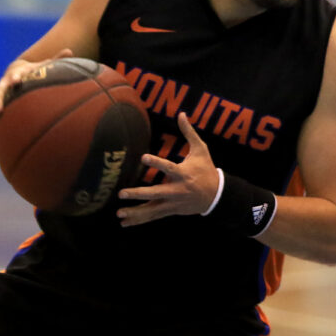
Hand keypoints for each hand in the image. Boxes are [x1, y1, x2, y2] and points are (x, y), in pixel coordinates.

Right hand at [0, 48, 72, 145]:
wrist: (15, 73)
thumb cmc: (32, 72)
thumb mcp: (42, 65)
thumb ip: (55, 59)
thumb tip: (70, 50)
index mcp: (15, 75)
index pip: (14, 75)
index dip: (15, 77)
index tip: (17, 80)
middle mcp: (3, 86)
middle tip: (0, 109)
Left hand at [115, 112, 219, 226]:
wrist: (217, 195)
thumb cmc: (206, 169)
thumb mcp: (201, 149)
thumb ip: (189, 132)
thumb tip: (181, 113)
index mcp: (183, 173)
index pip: (168, 167)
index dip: (156, 162)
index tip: (143, 157)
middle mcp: (177, 190)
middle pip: (156, 193)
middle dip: (139, 194)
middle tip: (122, 193)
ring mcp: (173, 202)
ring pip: (152, 209)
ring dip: (136, 212)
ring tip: (119, 214)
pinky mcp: (171, 210)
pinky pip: (153, 216)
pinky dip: (139, 219)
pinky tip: (125, 223)